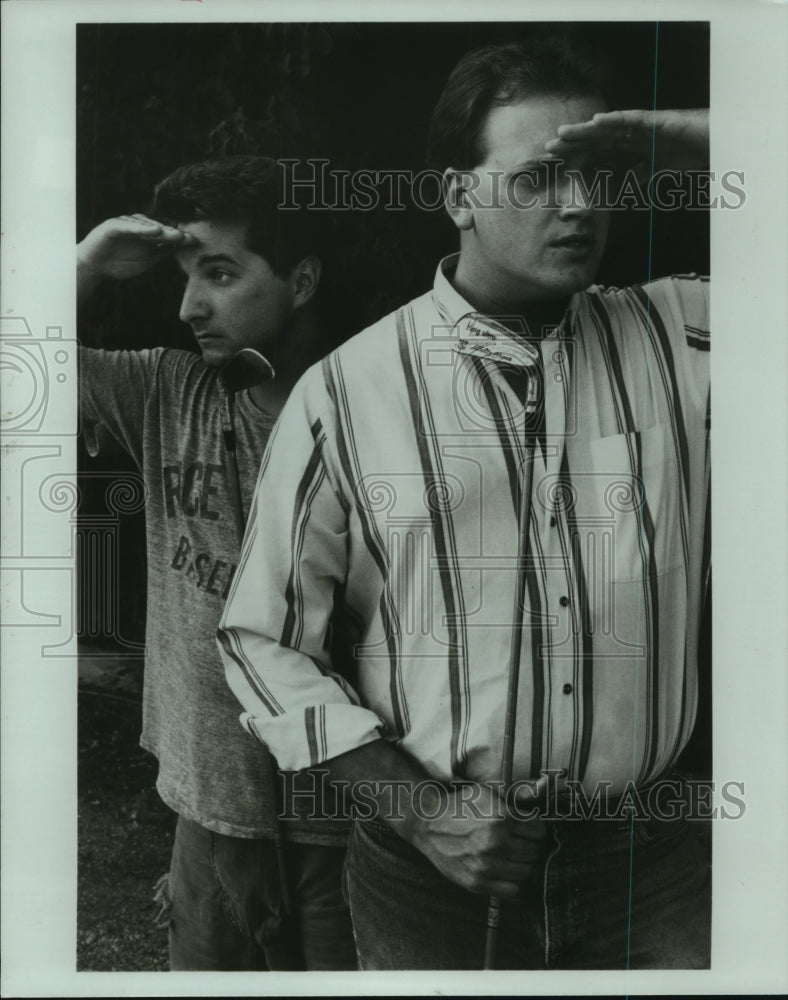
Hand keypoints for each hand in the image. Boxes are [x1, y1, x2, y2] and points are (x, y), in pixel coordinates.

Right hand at [77, 213, 195, 296]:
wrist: (96, 267)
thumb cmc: (121, 262)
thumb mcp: (147, 260)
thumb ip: (162, 253)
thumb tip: (181, 249)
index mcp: (147, 234)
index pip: (167, 235)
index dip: (181, 238)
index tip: (196, 243)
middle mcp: (139, 226)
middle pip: (159, 228)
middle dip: (174, 233)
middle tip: (188, 238)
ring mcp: (127, 224)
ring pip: (146, 226)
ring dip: (161, 229)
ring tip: (175, 235)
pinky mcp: (114, 225)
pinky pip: (129, 226)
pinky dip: (142, 228)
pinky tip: (155, 231)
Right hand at [404, 780, 546, 897]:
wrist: (428, 822)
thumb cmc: (459, 806)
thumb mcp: (486, 794)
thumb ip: (512, 804)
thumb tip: (536, 815)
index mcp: (501, 818)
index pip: (539, 831)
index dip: (536, 828)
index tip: (531, 829)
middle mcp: (495, 843)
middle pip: (534, 851)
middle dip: (531, 845)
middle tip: (522, 842)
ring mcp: (486, 865)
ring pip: (526, 871)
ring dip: (523, 863)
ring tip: (512, 856)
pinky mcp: (477, 882)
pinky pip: (512, 890)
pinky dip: (512, 882)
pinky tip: (505, 870)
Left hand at [544, 108, 708, 174]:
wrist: (718, 142)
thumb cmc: (691, 151)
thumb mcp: (659, 169)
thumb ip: (642, 174)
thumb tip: (628, 183)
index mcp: (632, 145)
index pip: (599, 150)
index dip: (578, 155)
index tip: (556, 162)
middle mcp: (634, 133)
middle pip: (597, 138)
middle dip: (573, 143)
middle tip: (547, 149)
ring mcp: (645, 125)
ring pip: (608, 127)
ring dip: (585, 130)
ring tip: (562, 133)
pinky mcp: (658, 120)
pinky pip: (633, 119)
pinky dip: (614, 120)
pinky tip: (597, 121)